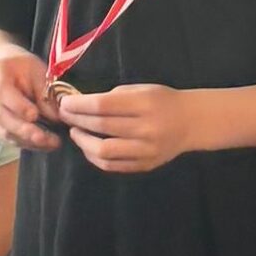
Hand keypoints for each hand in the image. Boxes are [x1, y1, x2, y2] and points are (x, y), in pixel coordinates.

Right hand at [0, 53, 61, 151]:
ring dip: (26, 140)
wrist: (4, 68)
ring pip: (2, 131)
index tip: (35, 115)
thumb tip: (57, 117)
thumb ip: (45, 92)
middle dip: (23, 130)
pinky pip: (6, 138)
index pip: (1, 92)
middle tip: (44, 138)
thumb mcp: (37, 71)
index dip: (18, 106)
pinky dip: (24, 143)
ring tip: (49, 143)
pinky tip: (42, 144)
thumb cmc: (23, 68)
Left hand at [57, 84, 193, 173]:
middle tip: (64, 115)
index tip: (64, 103)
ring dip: (83, 142)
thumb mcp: (142, 89)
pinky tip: (88, 148)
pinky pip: (113, 166)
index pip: (103, 105)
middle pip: (101, 126)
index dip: (79, 105)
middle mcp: (146, 128)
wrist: (191, 122)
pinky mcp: (145, 165)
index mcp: (145, 104)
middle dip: (77, 120)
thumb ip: (114, 96)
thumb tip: (82, 104)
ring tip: (75, 132)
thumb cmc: (163, 100)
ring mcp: (146, 150)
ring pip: (104, 151)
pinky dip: (95, 158)